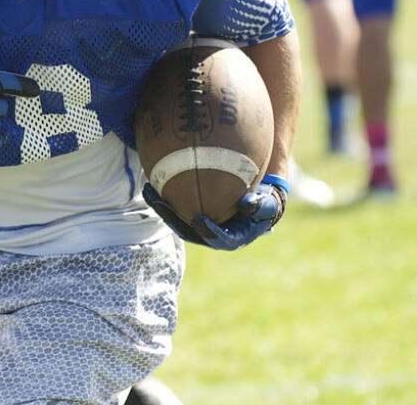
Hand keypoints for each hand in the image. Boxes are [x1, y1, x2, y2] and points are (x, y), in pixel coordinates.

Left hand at [143, 180, 285, 250]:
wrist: (255, 198)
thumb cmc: (264, 201)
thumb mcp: (268, 204)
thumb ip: (260, 206)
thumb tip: (247, 203)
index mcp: (230, 238)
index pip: (217, 238)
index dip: (207, 231)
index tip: (199, 219)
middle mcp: (210, 234)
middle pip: (187, 229)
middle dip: (171, 217)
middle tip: (160, 202)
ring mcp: (197, 225)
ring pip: (175, 217)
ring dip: (161, 206)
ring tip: (149, 190)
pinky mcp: (188, 213)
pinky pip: (174, 204)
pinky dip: (163, 193)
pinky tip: (152, 177)